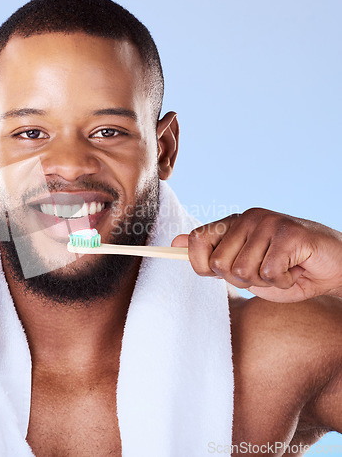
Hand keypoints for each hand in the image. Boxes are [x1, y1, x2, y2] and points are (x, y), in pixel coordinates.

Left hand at [171, 208, 341, 301]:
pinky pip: (269, 273)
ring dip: (263, 283)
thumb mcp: (241, 267)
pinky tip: (294, 270)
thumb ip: (210, 254)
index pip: (197, 240)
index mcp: (233, 223)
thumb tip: (175, 242)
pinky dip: (282, 282)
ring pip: (243, 270)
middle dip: (240, 280)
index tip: (220, 273)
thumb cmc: (284, 269)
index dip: (201, 265)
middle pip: (218, 263)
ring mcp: (269, 223)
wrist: (331, 270)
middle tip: (262, 273)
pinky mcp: (290, 233)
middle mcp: (247, 218)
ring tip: (280, 270)